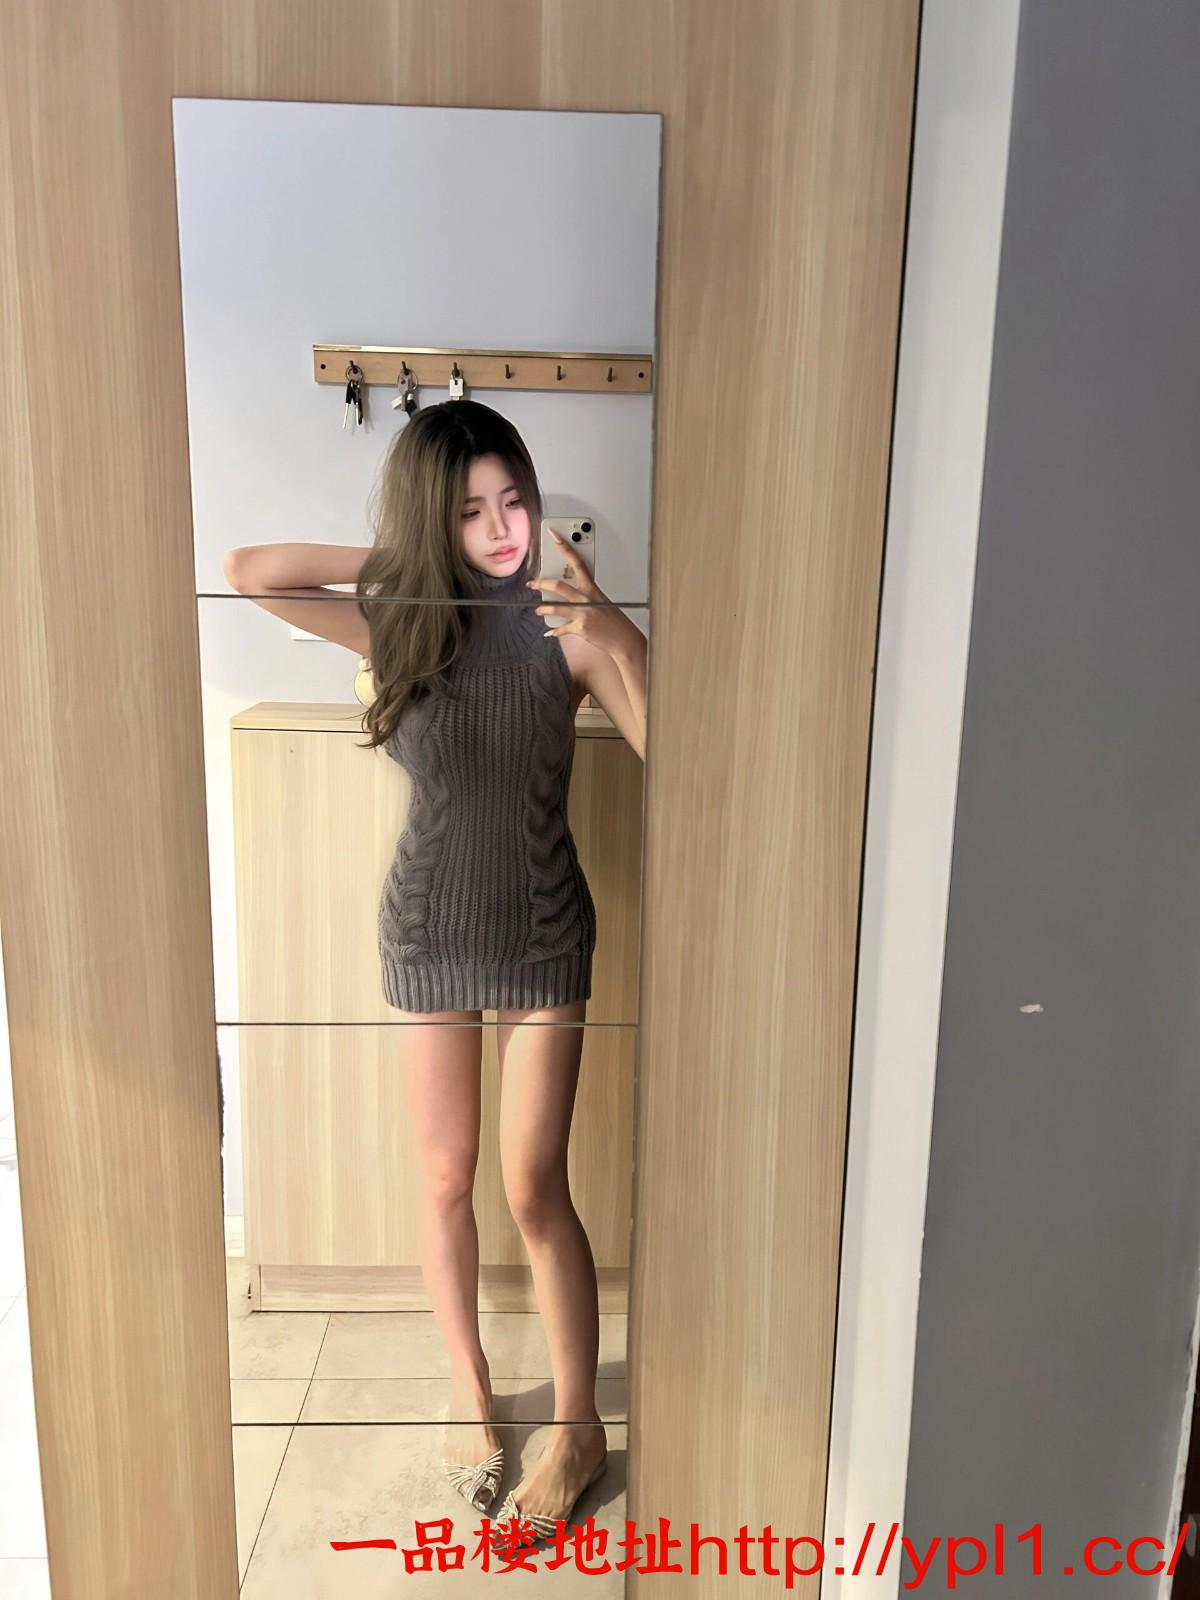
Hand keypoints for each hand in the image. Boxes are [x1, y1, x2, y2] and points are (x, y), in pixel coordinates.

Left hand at [526, 531, 636, 656]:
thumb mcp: (601, 600)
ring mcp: (583, 614)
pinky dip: (554, 631)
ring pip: (555, 607)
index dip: (565, 547)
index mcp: (592, 588)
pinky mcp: (580, 629)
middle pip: (559, 585)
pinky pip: (561, 629)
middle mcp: (586, 599)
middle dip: (541, 583)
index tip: (554, 535)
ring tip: (538, 610)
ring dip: (543, 609)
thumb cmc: (613, 618)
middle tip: (531, 583)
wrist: (624, 638)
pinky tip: (550, 632)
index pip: (577, 562)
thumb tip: (565, 590)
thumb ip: (584, 593)